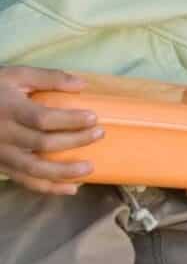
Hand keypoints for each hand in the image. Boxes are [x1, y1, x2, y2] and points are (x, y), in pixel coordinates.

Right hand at [0, 66, 101, 194]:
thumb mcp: (16, 75)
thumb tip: (82, 84)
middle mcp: (3, 134)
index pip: (42, 119)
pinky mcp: (0, 166)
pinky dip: (47, 188)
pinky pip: (24, 181)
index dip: (69, 120)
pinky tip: (71, 189)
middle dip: (74, 141)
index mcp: (9, 110)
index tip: (93, 117)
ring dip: (63, 172)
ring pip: (33, 169)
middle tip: (100, 134)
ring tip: (89, 169)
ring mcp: (0, 153)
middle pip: (42, 143)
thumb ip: (49, 78)